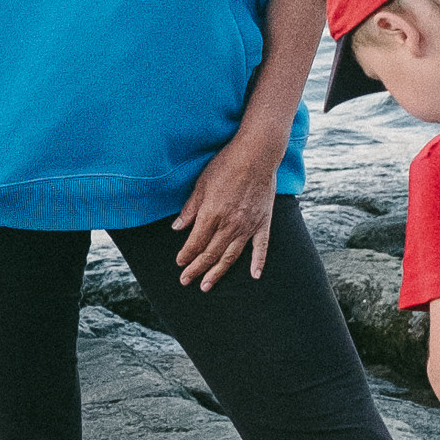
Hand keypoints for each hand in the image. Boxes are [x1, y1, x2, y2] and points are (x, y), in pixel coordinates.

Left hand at [172, 130, 282, 292]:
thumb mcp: (201, 183)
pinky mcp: (263, 222)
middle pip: (210, 253)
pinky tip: (254, 276)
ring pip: (231, 256)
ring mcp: (248, 226)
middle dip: (196, 269)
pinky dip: (258, 263)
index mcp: (212, 214)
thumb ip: (190, 208)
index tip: (179, 263)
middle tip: (186, 281)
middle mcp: (230, 224)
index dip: (186, 255)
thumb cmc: (227, 165)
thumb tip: (177, 227)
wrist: (257, 154)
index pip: (195, 242)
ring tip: (207, 285)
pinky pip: (261, 248)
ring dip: (218, 272)